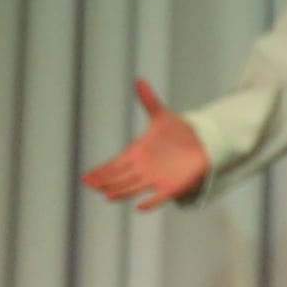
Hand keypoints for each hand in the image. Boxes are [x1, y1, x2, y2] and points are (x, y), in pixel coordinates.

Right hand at [80, 78, 207, 207]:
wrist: (201, 144)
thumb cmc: (177, 131)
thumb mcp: (162, 115)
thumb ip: (149, 100)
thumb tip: (139, 80)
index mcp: (136, 153)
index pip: (114, 164)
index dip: (101, 170)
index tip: (86, 177)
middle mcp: (142, 169)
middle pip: (120, 177)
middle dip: (106, 181)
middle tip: (91, 185)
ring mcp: (156, 179)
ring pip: (134, 188)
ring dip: (122, 191)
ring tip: (108, 195)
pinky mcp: (171, 187)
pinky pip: (159, 197)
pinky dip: (150, 202)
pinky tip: (140, 207)